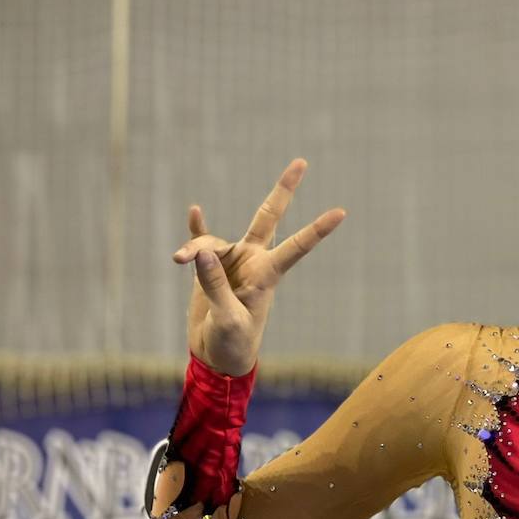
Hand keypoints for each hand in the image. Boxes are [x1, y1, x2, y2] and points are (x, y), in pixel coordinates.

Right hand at [172, 158, 345, 375]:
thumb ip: (215, 285)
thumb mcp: (227, 319)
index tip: (341, 212)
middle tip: (301, 162)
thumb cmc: (232, 343)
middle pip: (268, 217)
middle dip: (283, 190)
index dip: (317, 230)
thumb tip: (200, 254)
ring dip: (195, 246)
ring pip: (213, 241)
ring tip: (177, 259)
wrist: (216, 356)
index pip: (297, 247)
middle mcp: (253, 262)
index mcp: (267, 275)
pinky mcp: (209, 267)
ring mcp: (232, 262)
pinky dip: (196, 229)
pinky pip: (203, 241)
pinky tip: (195, 213)